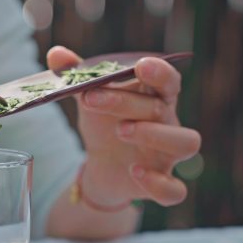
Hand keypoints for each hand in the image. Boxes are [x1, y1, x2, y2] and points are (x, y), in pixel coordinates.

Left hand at [47, 46, 200, 206]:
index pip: (168, 80)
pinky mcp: (162, 182)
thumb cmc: (103, 124)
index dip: (160, 72)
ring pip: (186, 143)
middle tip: (91, 100)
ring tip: (121, 130)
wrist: (102, 166)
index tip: (141, 65)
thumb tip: (56, 53)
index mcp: (154, 98)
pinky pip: (176, 189)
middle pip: (162, 109)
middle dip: (126, 102)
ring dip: (155, 135)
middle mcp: (168, 123)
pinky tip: (135, 171)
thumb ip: (75, 76)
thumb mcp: (88, 99)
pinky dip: (160, 183)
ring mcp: (168, 154)